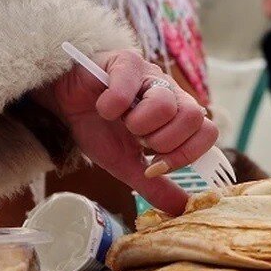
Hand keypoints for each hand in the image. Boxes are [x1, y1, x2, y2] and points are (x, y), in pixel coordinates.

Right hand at [33, 49, 218, 215]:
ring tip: (120, 122)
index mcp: (177, 115)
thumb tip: (181, 210)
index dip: (184, 154)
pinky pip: (128, 87)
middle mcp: (170, 91)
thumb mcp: (126, 164)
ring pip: (164, 104)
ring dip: (137, 124)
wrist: (64, 105)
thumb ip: (155, 185)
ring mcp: (149, 73)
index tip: (153, 165)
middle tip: (136, 140)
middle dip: (161, 141)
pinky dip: (111, 106)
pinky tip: (102, 108)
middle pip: (193, 117)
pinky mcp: (125, 60)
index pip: (207, 132)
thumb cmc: (99, 129)